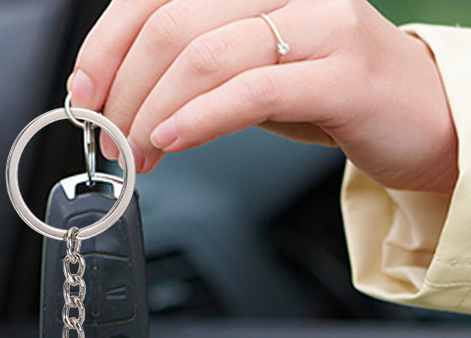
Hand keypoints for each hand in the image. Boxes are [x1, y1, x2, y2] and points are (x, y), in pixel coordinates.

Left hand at [68, 0, 457, 194]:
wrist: (415, 116)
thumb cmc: (325, 91)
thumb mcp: (243, 71)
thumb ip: (188, 73)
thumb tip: (116, 100)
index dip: (106, 45)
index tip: (84, 95)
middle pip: (171, 24)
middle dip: (125, 92)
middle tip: (112, 140)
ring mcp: (319, 20)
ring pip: (205, 55)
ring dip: (153, 113)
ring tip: (138, 154)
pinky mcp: (342, 70)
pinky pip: (252, 89)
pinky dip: (199, 119)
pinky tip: (170, 142)